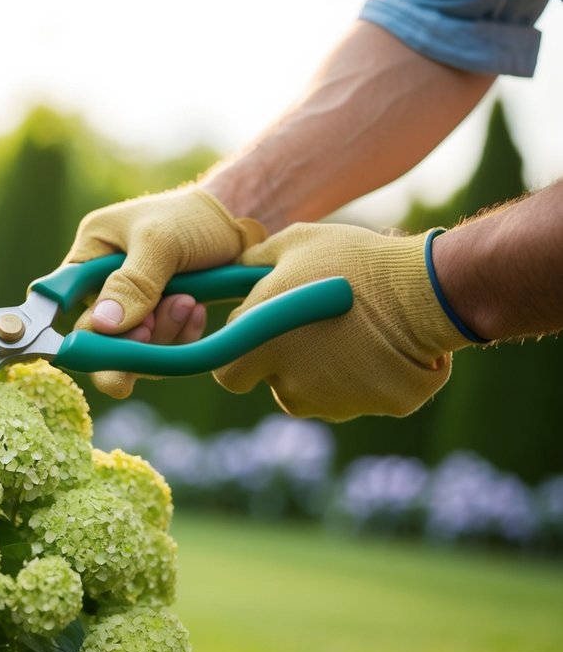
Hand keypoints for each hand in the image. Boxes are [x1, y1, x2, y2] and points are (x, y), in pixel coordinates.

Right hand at [64, 188, 265, 397]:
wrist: (237, 219)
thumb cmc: (193, 217)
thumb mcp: (159, 243)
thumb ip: (131, 284)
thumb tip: (101, 325)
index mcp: (89, 256)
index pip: (65, 306)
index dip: (81, 333)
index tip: (108, 344)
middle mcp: (103, 284)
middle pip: (99, 337)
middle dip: (131, 338)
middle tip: (155, 323)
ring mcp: (131, 305)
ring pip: (132, 347)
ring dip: (163, 333)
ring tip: (188, 301)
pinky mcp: (158, 319)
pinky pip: (159, 348)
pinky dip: (179, 335)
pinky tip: (195, 310)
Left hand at [212, 223, 471, 420]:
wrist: (424, 288)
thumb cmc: (353, 261)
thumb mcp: (295, 244)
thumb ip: (254, 263)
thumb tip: (235, 271)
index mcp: (260, 349)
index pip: (228, 375)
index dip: (240, 357)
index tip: (259, 338)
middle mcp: (289, 385)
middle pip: (276, 383)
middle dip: (286, 363)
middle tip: (312, 329)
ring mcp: (333, 401)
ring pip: (317, 393)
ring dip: (326, 371)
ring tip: (352, 329)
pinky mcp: (374, 408)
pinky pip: (362, 396)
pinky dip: (367, 377)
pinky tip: (383, 343)